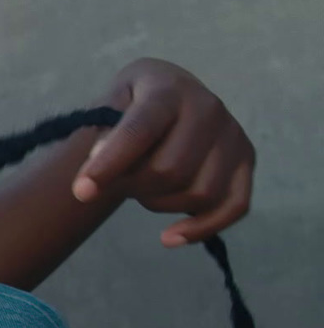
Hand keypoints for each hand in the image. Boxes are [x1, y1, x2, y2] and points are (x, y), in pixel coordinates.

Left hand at [71, 57, 254, 247]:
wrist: (173, 92)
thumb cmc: (134, 101)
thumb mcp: (112, 102)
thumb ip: (103, 132)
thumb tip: (100, 167)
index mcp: (168, 90)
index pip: (139, 130)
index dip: (110, 163)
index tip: (81, 192)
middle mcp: (208, 108)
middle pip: (169, 171)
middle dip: (134, 185)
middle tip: (119, 180)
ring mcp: (233, 135)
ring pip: (199, 194)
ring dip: (160, 203)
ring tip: (143, 187)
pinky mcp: (247, 160)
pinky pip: (234, 207)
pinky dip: (201, 229)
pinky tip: (169, 238)